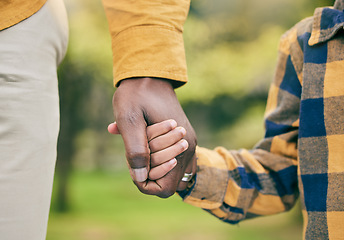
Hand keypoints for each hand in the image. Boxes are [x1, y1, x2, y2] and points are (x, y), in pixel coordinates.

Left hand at [111, 77, 196, 197]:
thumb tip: (141, 178)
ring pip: (172, 172)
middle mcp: (189, 149)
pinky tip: (148, 140)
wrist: (149, 74)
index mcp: (181, 147)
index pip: (164, 189)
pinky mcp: (186, 138)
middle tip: (137, 146)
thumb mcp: (129, 119)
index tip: (133, 162)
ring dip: (154, 164)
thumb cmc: (136, 95)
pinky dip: (160, 157)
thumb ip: (135, 150)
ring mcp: (189, 144)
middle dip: (149, 171)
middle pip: (169, 183)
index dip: (144, 182)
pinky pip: (174, 161)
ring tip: (143, 144)